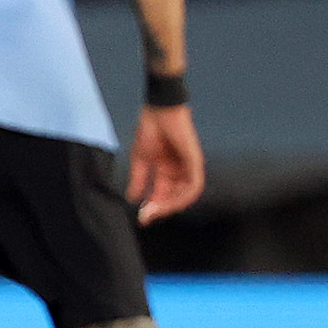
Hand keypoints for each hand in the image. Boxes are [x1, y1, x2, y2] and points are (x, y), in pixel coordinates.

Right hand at [127, 103, 205, 224]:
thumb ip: (138, 179)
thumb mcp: (140, 158)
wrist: (159, 110)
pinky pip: (194, 185)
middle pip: (174, 197)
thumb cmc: (150, 129)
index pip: (161, 194)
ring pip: (185, 195)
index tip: (141, 218)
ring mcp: (188, 167)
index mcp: (166, 170)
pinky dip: (184, 196)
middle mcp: (179, 171)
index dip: (152, 207)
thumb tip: (132, 198)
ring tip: (157, 211)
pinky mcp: (195, 162)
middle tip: (147, 217)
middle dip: (161, 209)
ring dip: (171, 205)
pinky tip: (172, 202)